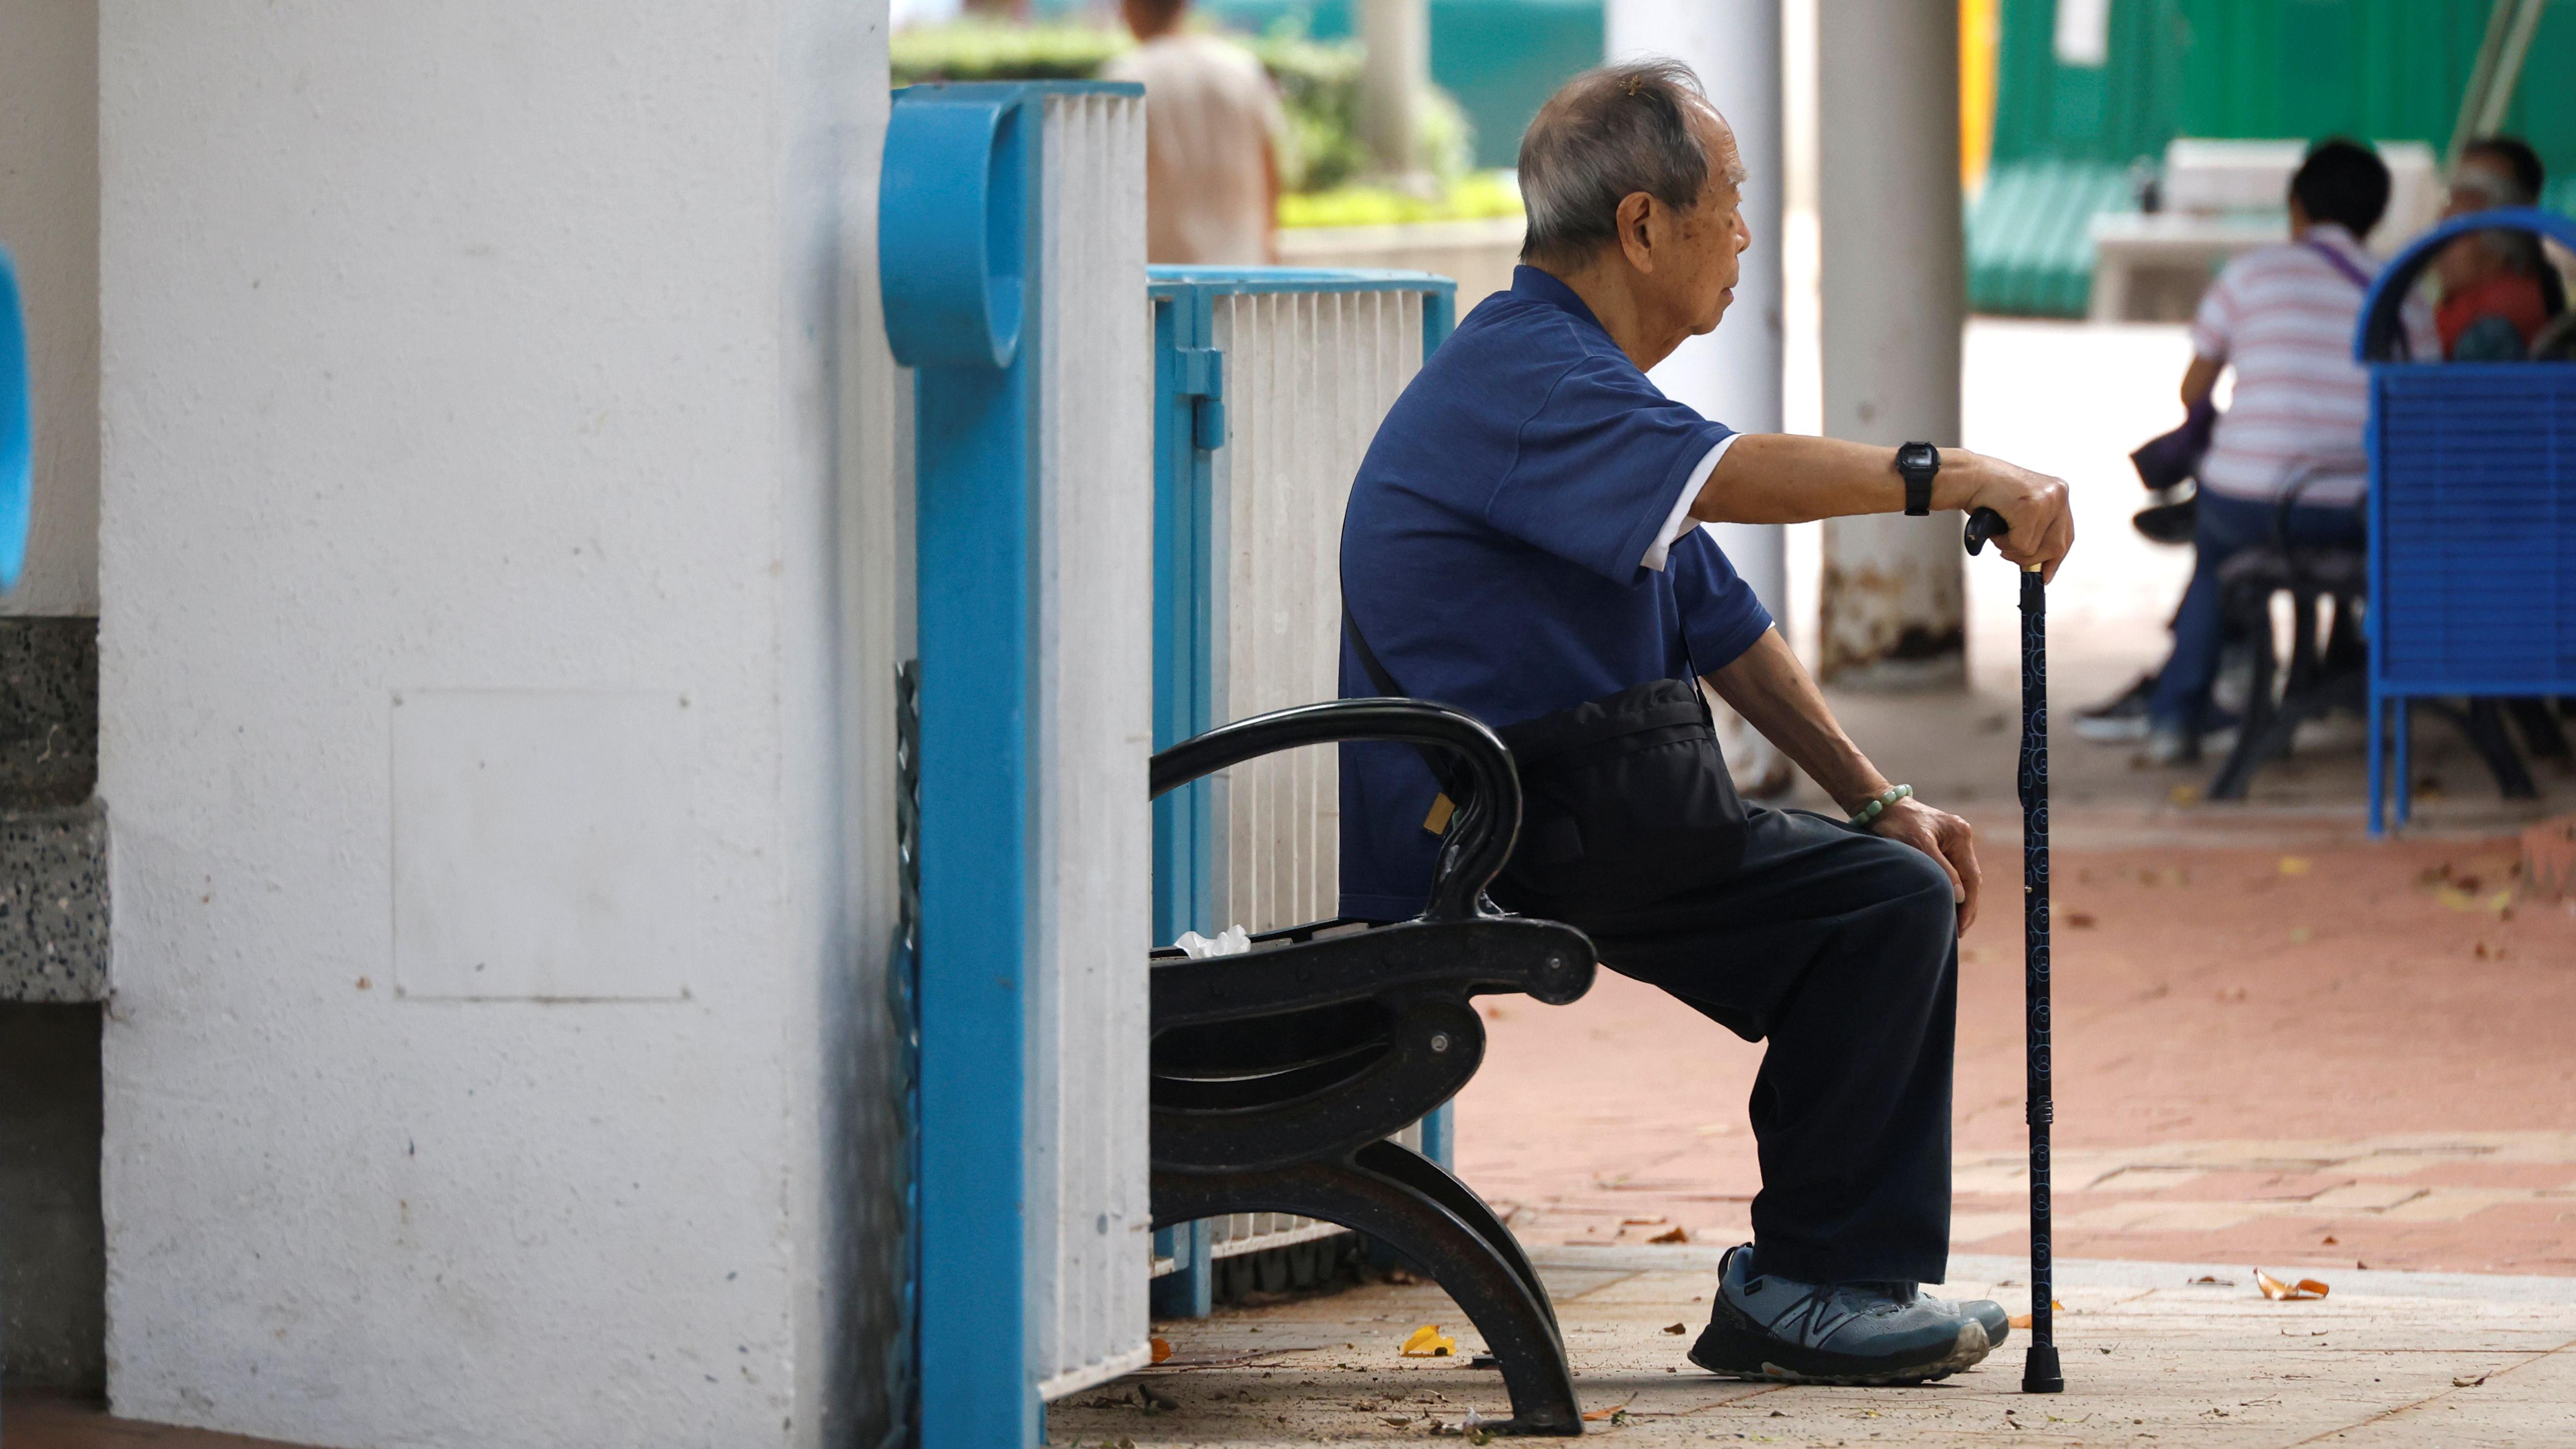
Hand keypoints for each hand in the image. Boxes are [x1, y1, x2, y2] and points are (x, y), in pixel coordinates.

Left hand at [1867, 795, 1981, 933]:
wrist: (1879, 805)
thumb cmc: (1895, 822)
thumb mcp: (1918, 845)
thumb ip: (1941, 869)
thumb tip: (1960, 896)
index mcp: (1960, 835)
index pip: (1972, 877)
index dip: (1968, 905)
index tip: (1961, 927)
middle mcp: (1961, 838)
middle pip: (1971, 880)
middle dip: (1966, 907)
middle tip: (1958, 932)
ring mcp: (1952, 842)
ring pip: (1962, 878)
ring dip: (1959, 901)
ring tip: (1953, 925)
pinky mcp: (1941, 846)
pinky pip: (1952, 873)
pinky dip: (1950, 891)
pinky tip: (1945, 906)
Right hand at [1942, 451, 2073, 582]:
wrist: (1968, 477)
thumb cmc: (1987, 495)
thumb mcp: (2020, 511)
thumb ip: (2035, 531)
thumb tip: (2041, 569)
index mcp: (2058, 492)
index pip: (2066, 535)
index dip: (2055, 559)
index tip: (2044, 576)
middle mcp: (2059, 493)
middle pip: (2057, 547)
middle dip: (2031, 558)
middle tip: (2007, 553)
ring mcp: (2048, 499)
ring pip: (2038, 549)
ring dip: (2013, 549)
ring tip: (1999, 534)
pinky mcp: (2032, 506)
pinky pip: (2022, 544)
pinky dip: (2004, 543)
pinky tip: (1995, 528)